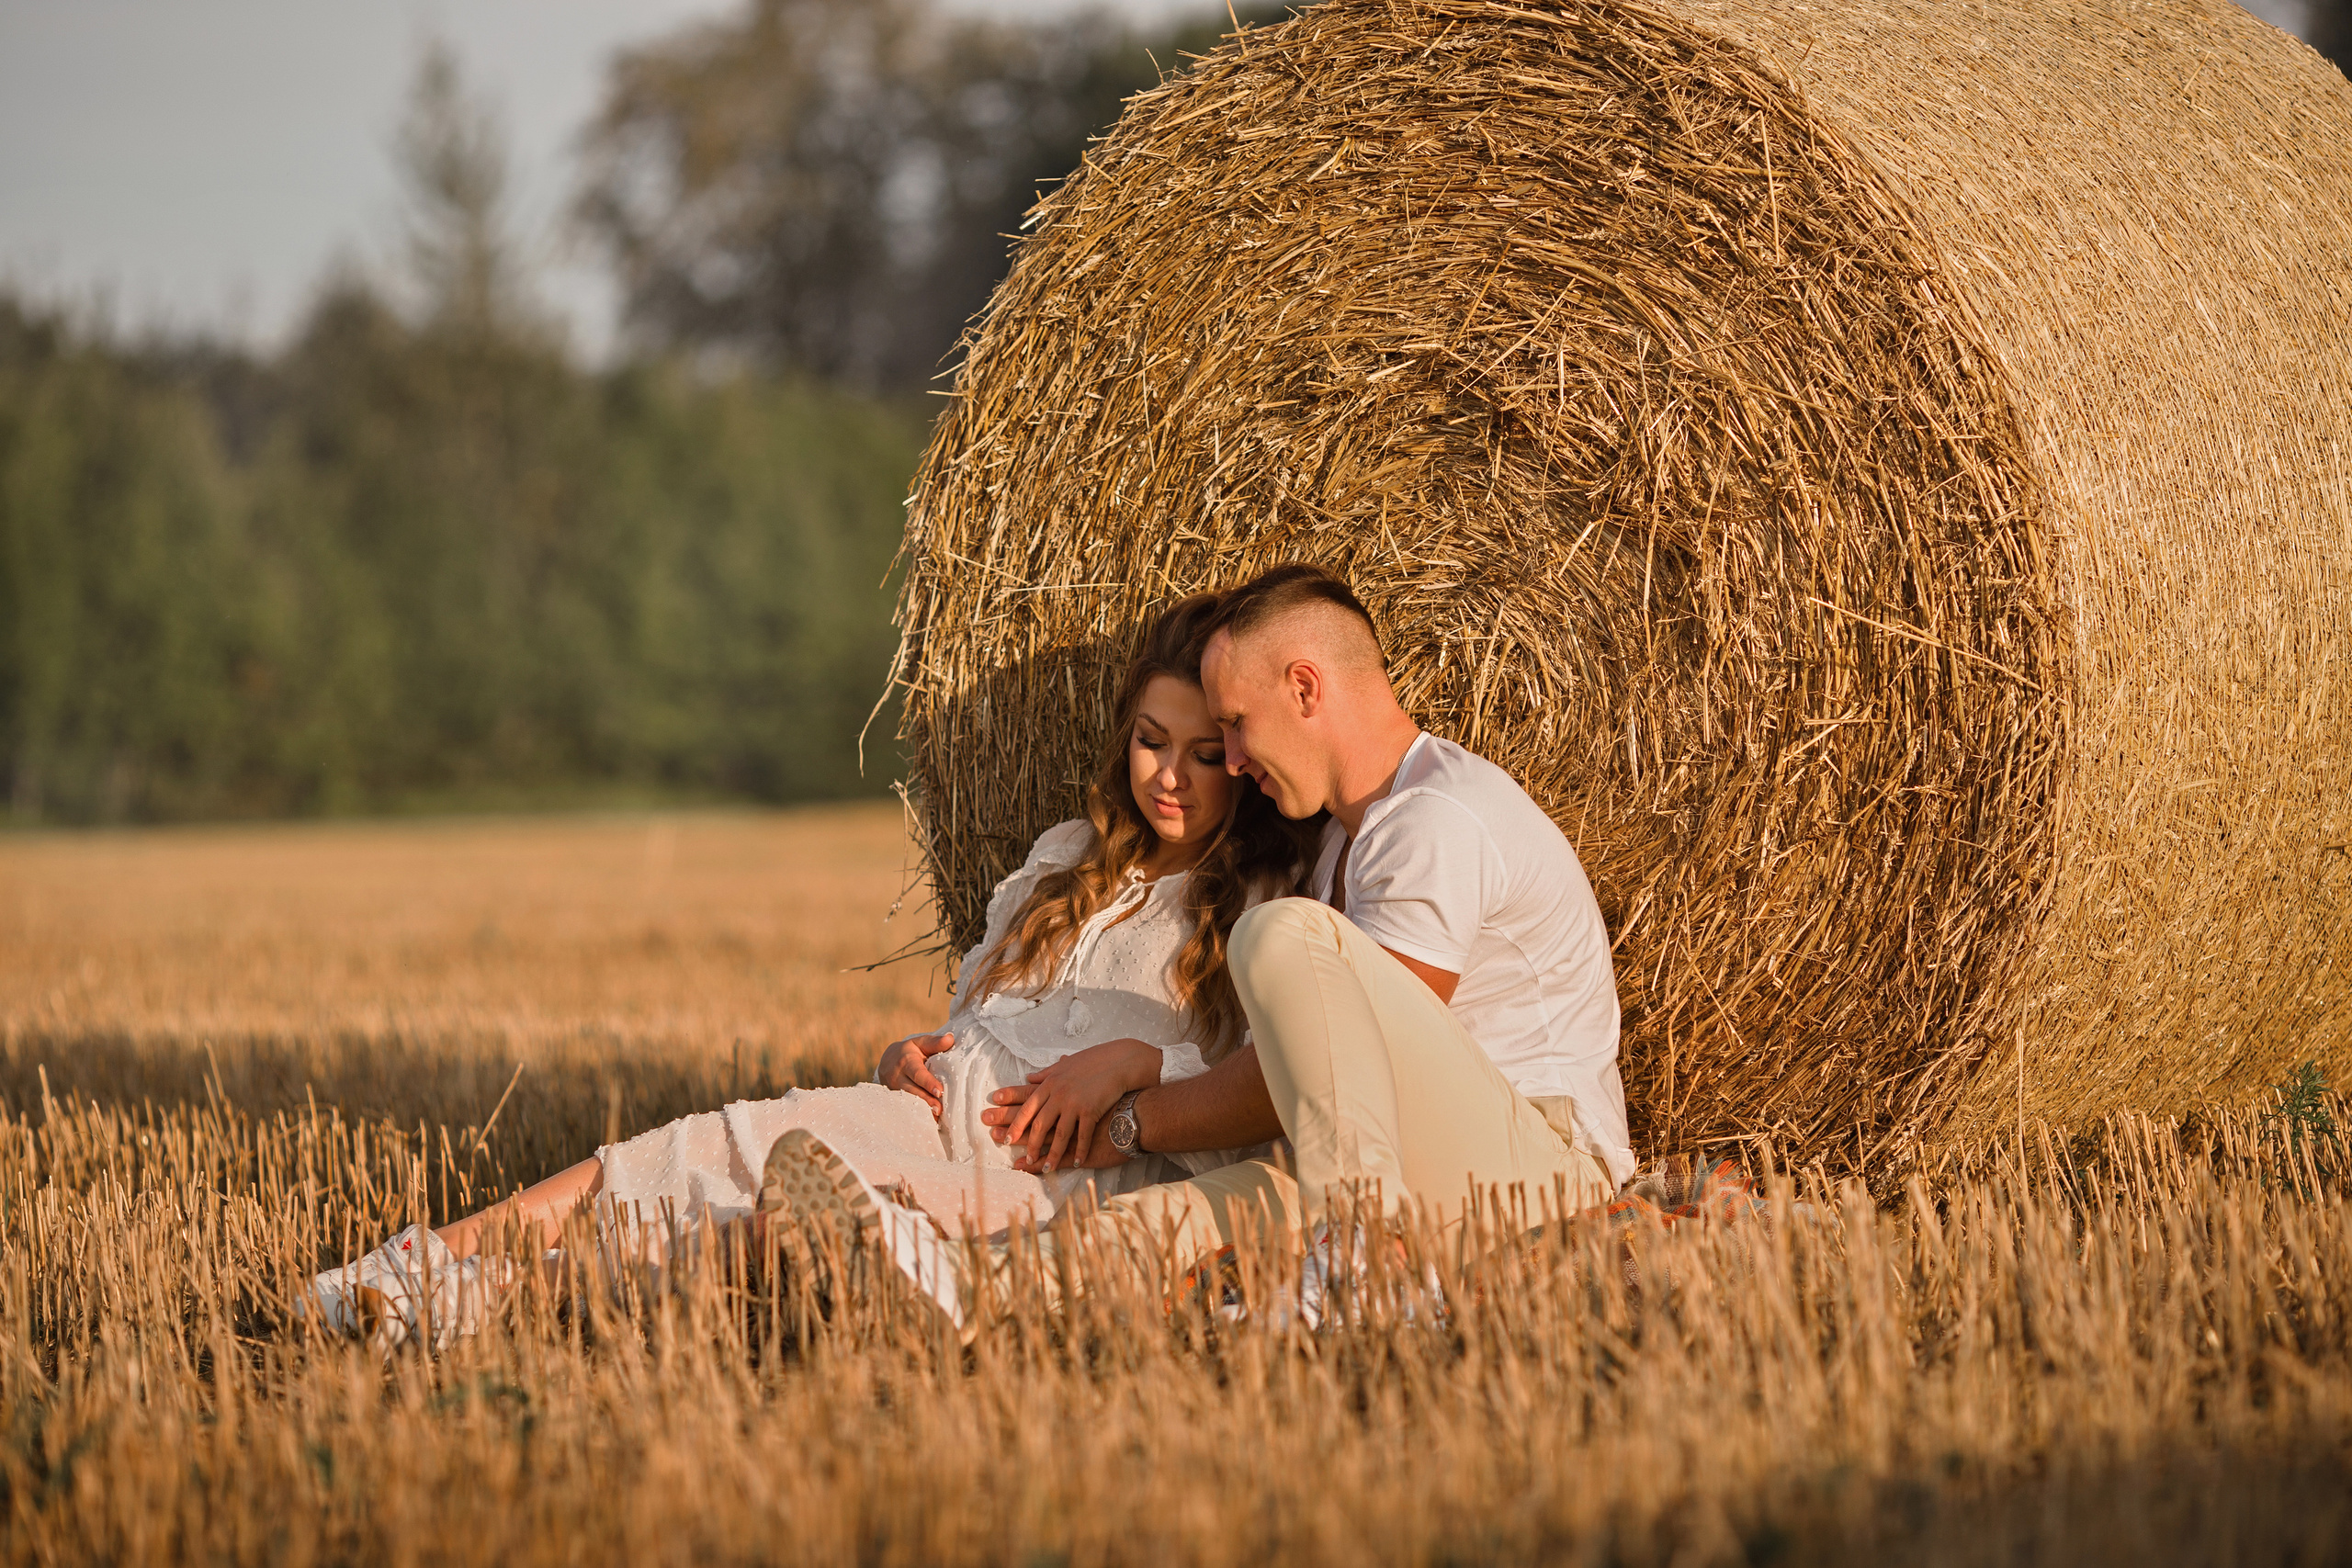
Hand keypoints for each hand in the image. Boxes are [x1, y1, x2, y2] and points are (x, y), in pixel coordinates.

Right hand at [876, 1031, 954, 1116]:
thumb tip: (950, 1039)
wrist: (887, 1061)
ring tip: (935, 1118)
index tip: (940, 1091)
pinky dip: (916, 1115)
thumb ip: (935, 1042)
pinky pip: (905, 1108)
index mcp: (906, 1061)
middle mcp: (898, 1077)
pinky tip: (928, 1122)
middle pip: (912, 1091)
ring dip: (922, 1111)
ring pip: (907, 1102)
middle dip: (926, 1101)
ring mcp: (894, 1090)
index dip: (928, 1083)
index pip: (918, 1073)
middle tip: (939, 1109)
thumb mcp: (920, 1043)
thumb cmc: (910, 1051)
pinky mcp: (894, 1100)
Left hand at [980, 1036, 1160, 1172]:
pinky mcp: (1091, 1111)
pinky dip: (1079, 1151)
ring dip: (1053, 1155)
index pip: (1027, 1108)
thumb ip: (1045, 1073)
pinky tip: (1078, 1163)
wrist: (1120, 1061)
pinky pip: (1082, 1136)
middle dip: (1030, 1144)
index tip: (1005, 1139)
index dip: (1015, 1125)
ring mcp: (1074, 1104)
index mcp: (1050, 1084)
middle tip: (1025, 1159)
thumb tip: (1028, 1078)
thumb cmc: (1093, 1061)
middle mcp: (1058, 1095)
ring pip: (1059, 1135)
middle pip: (1039, 1125)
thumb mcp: (1065, 1064)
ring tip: (1048, 1169)